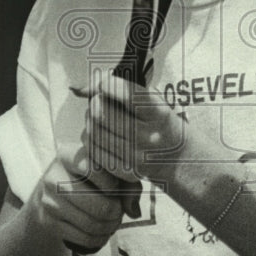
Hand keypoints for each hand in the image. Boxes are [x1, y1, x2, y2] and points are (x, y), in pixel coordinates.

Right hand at [31, 142, 137, 252]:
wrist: (55, 189)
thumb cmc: (90, 175)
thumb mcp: (109, 169)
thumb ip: (128, 182)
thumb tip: (134, 211)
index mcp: (68, 154)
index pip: (96, 171)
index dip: (114, 184)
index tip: (116, 185)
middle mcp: (54, 176)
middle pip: (99, 205)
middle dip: (116, 212)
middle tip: (119, 211)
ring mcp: (49, 200)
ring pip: (92, 223)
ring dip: (110, 227)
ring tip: (114, 221)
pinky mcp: (49, 222)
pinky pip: (83, 238)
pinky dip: (99, 238)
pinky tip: (103, 232)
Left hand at [83, 70, 186, 186]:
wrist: (178, 157)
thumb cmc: (158, 121)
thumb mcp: (150, 100)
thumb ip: (117, 88)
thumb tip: (77, 87)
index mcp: (159, 113)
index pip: (126, 94)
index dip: (107, 84)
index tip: (105, 83)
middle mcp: (149, 136)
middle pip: (101, 113)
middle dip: (94, 102)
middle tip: (99, 101)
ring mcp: (137, 157)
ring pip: (93, 132)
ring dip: (90, 121)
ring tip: (99, 118)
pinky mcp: (127, 172)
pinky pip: (94, 152)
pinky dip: (91, 140)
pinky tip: (100, 135)